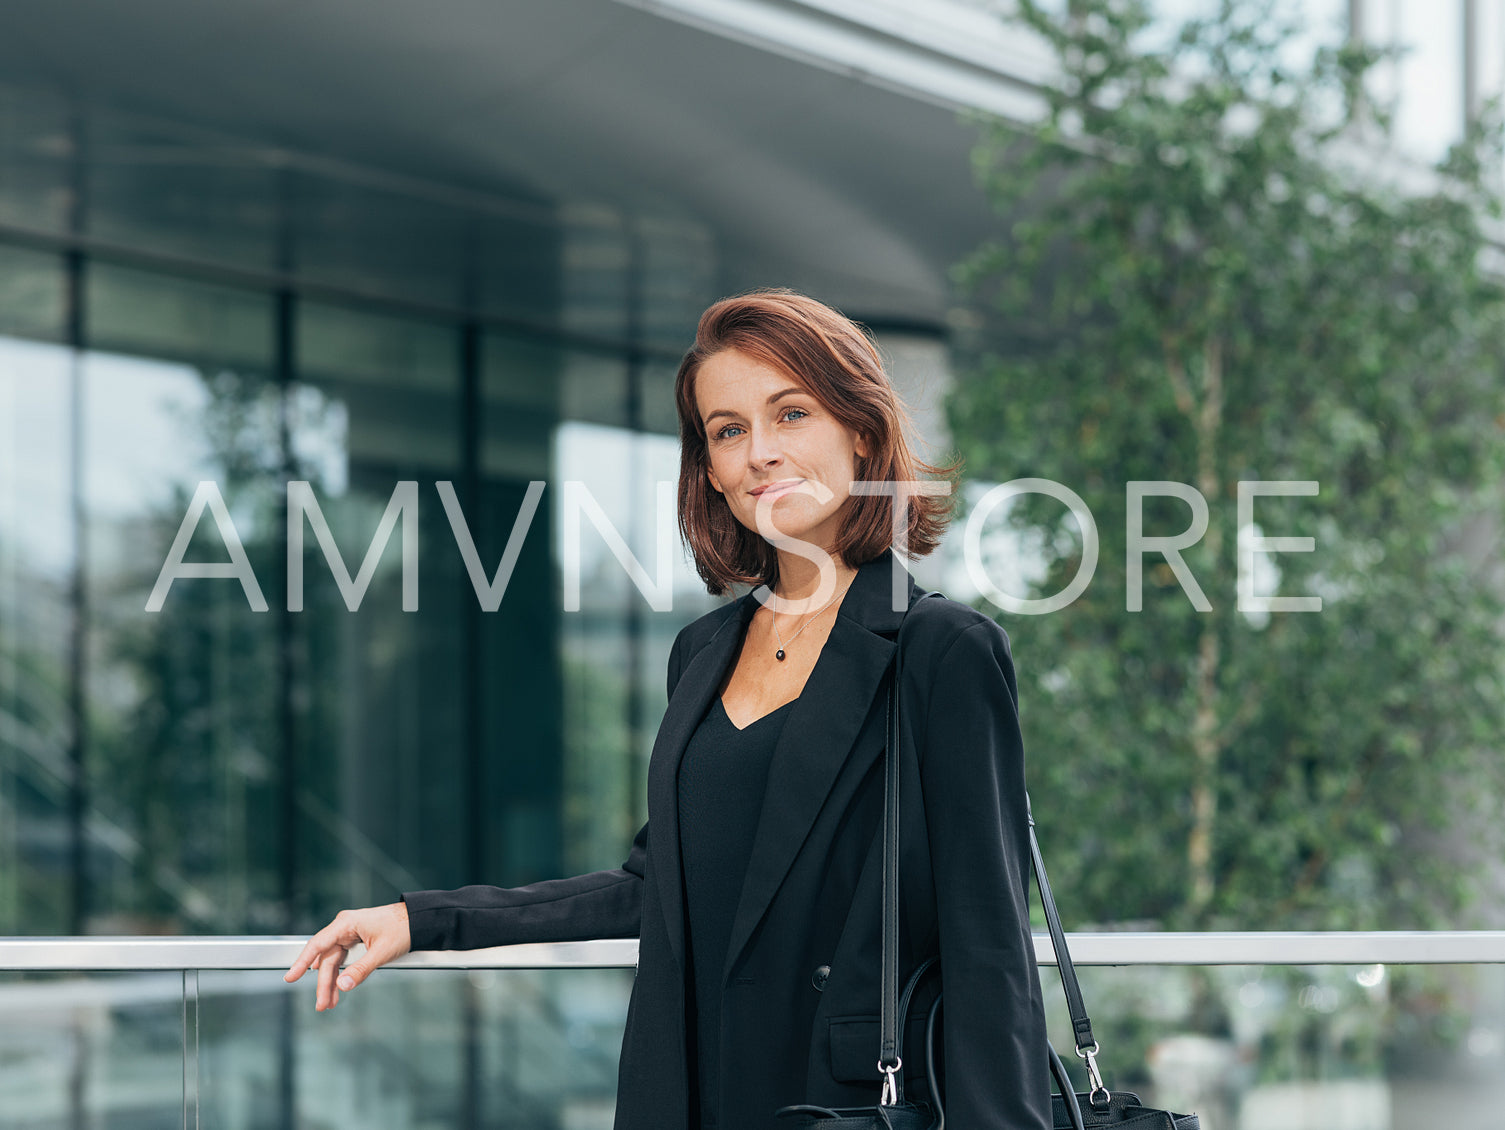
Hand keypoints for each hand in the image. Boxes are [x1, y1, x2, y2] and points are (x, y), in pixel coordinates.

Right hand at [283, 901, 410, 1010]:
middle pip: (326, 958)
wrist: (418, 919)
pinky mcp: (355, 938)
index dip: (301, 962)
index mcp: (347, 923)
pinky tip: (336, 988)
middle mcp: (344, 926)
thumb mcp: (382, 952)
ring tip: (329, 1003)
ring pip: (333, 960)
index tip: (290, 977)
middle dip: (323, 983)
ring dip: (331, 982)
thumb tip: (343, 986)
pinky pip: (342, 958)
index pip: (318, 945)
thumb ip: (361, 970)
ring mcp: (349, 932)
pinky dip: (341, 974)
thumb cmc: (403, 928)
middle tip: (321, 1005)